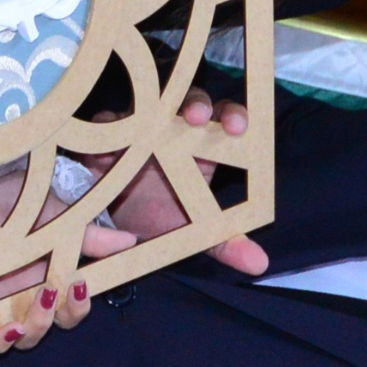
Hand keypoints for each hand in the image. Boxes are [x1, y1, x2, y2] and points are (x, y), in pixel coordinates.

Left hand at [0, 162, 92, 353]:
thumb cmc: (20, 207)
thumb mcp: (58, 221)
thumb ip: (92, 238)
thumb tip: (132, 241)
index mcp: (48, 287)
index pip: (69, 314)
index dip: (76, 309)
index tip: (78, 285)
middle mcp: (21, 301)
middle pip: (39, 332)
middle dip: (44, 321)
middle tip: (46, 293)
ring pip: (4, 342)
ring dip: (11, 339)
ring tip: (13, 326)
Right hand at [81, 90, 271, 277]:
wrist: (113, 222)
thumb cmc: (159, 216)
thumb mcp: (192, 232)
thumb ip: (224, 243)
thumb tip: (259, 264)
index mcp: (204, 147)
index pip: (225, 120)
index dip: (234, 116)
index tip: (238, 127)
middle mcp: (176, 129)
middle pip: (192, 102)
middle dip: (197, 104)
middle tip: (197, 117)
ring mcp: (142, 126)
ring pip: (153, 103)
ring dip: (155, 106)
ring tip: (154, 123)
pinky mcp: (107, 132)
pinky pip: (107, 121)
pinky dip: (109, 126)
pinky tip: (113, 139)